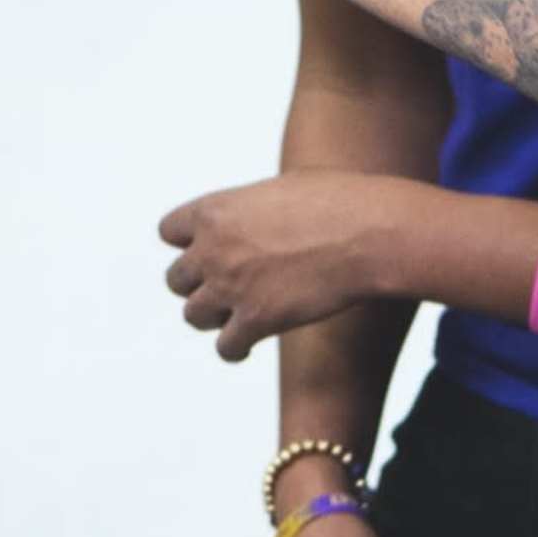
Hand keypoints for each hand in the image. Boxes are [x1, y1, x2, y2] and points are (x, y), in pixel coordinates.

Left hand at [162, 173, 427, 359]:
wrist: (368, 233)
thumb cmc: (340, 202)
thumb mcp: (285, 188)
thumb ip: (256, 207)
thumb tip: (263, 216)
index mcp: (215, 211)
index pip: (169, 231)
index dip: (187, 243)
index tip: (206, 250)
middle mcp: (213, 250)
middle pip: (176, 279)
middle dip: (198, 284)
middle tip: (223, 287)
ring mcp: (231, 287)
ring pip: (193, 315)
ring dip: (213, 317)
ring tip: (234, 318)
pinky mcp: (255, 321)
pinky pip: (225, 347)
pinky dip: (235, 348)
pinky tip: (248, 345)